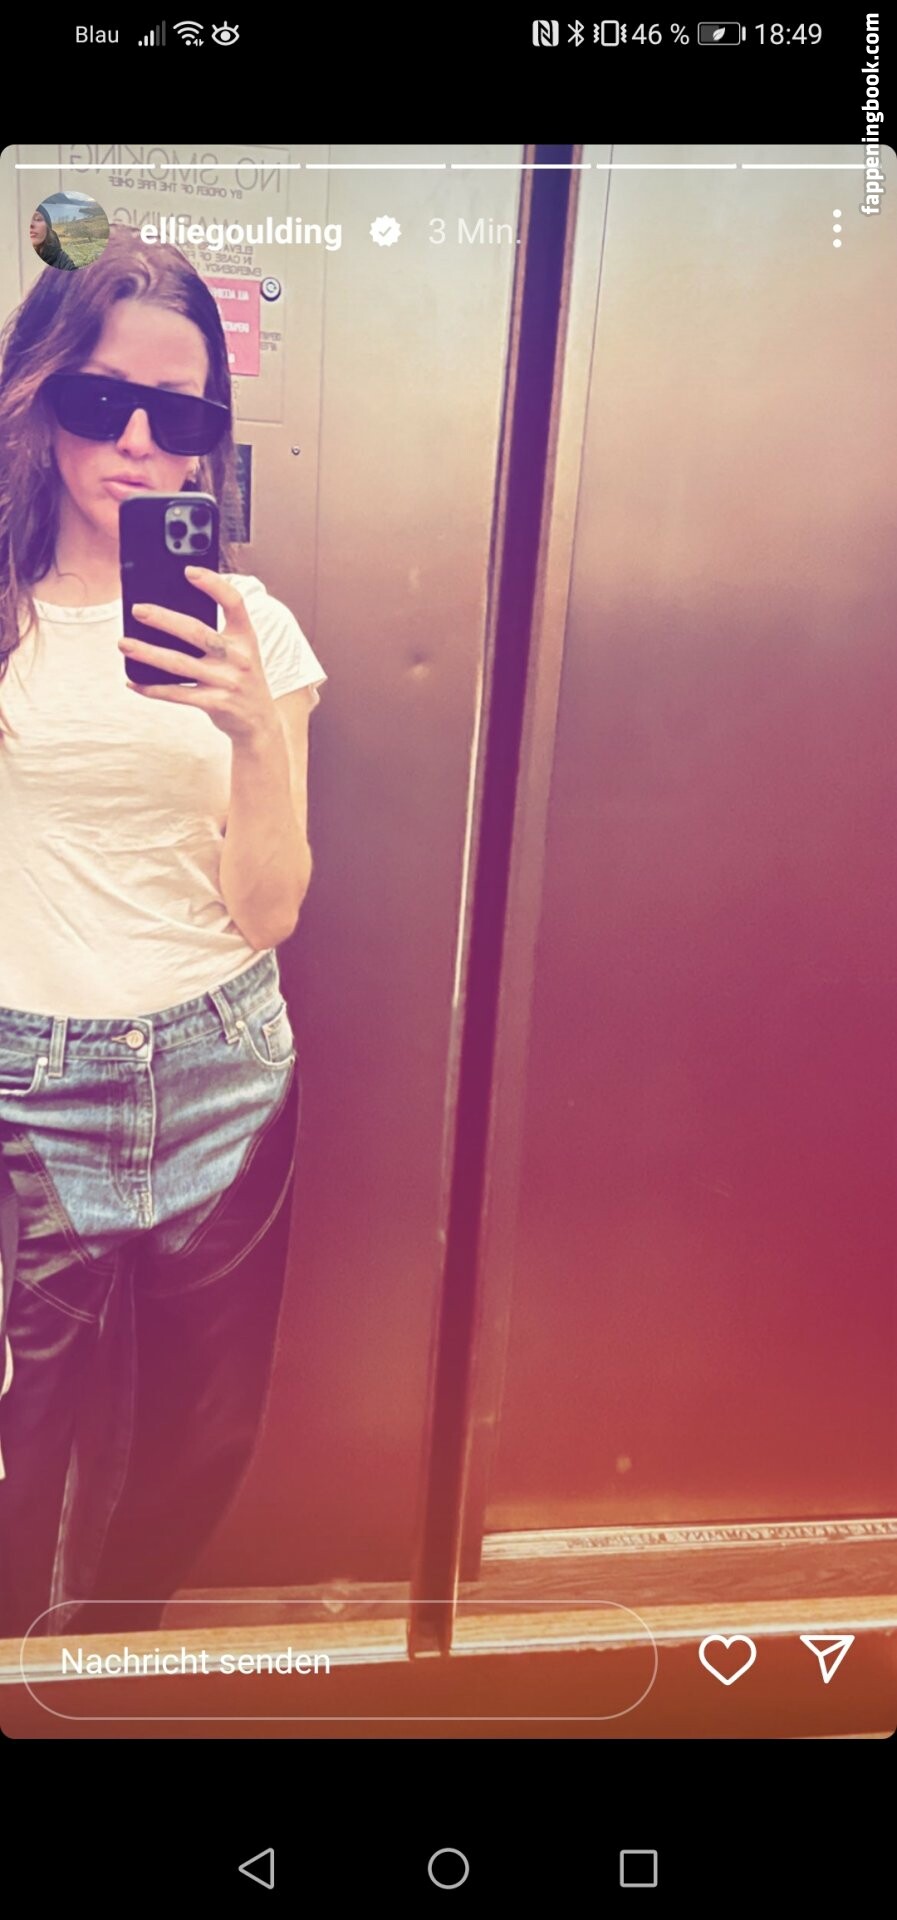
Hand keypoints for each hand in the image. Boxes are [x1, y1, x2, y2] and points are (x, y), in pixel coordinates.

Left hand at [117, 568, 278, 745]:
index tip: (189, 571)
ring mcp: (227, 682)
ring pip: (179, 663)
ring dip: (148, 652)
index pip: (234, 602)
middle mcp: (239, 657)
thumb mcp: (241, 652)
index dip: (213, 584)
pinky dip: (152, 688)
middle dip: (164, 619)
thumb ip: (216, 634)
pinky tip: (133, 681)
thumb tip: (167, 617)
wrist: (260, 723)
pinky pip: (177, 694)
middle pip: (197, 632)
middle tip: (137, 609)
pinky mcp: (215, 704)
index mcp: (246, 637)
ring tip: (124, 643)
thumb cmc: (241, 679)